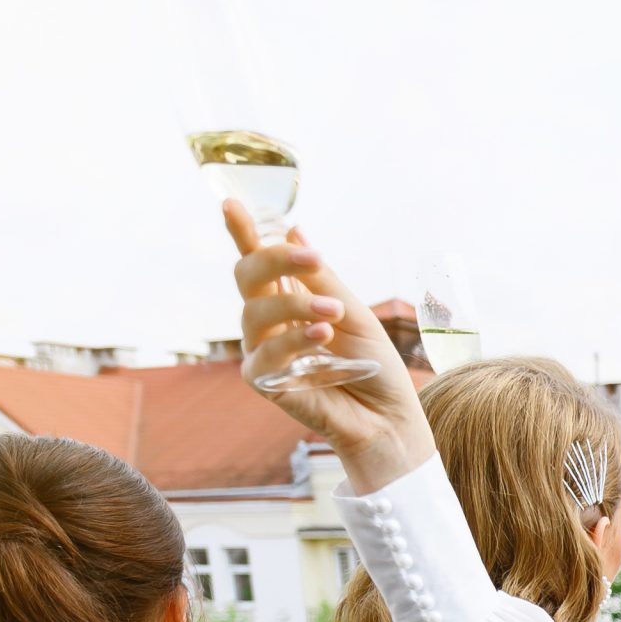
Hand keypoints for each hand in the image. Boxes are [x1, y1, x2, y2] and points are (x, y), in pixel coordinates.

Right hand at [225, 204, 431, 488]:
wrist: (387, 416)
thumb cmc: (372, 364)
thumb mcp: (354, 312)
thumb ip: (323, 279)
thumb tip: (295, 228)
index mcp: (288, 298)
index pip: (260, 260)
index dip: (244, 232)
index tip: (233, 205)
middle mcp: (267, 321)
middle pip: (248, 276)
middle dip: (275, 259)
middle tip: (312, 256)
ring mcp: (261, 350)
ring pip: (255, 311)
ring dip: (296, 305)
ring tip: (333, 313)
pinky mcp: (263, 381)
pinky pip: (267, 352)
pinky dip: (295, 339)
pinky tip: (322, 335)